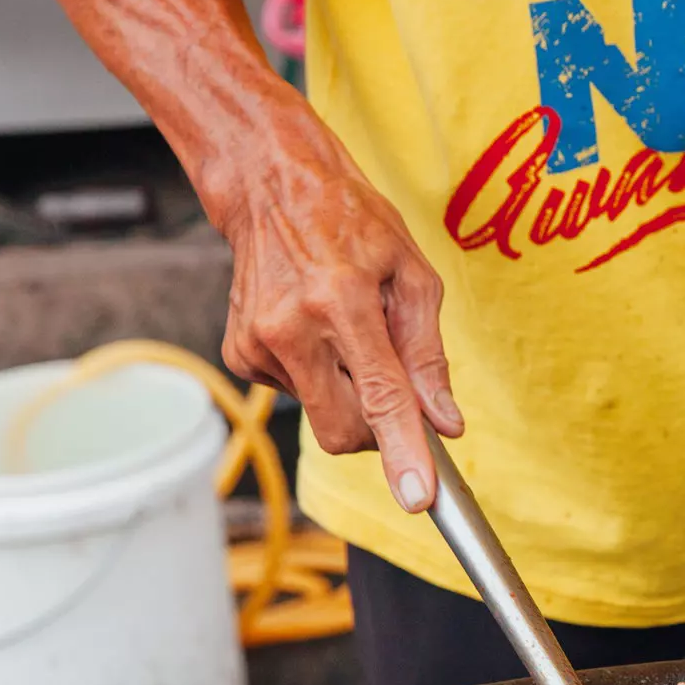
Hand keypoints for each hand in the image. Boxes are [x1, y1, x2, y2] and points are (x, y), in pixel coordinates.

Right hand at [208, 111, 461, 511]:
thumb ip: (430, 355)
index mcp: (341, 302)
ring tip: (348, 330)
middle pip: (343, 430)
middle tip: (397, 393)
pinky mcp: (239, 353)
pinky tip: (316, 330)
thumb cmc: (351, 223)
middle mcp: (291, 327)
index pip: (379, 397)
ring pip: (321, 414)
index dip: (402, 452)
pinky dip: (319, 375)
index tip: (417, 498)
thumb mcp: (414, 275)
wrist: (270, 186)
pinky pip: (296, 394)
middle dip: (379, 433)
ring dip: (347, 391)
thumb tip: (445, 422)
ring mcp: (257, 343)